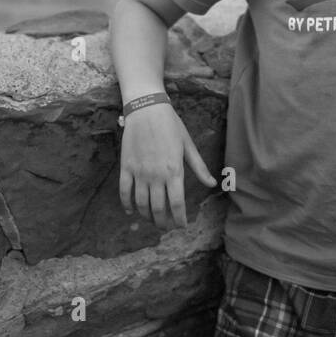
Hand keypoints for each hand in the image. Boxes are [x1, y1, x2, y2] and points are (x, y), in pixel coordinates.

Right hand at [118, 103, 216, 229]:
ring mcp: (139, 172)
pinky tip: (131, 210)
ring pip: (141, 203)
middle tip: (166, 227)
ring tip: (152, 219)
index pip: (177, 204)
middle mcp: (156, 175)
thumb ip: (199, 167)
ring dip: (146, 216)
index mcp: (174, 171)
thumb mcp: (188, 145)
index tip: (181, 226)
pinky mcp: (126, 167)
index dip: (179, 219)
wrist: (146, 108)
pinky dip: (127, 204)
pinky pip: (124, 191)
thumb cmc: (171, 125)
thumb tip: (211, 184)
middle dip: (163, 223)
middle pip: (158, 209)